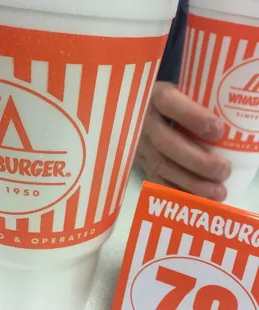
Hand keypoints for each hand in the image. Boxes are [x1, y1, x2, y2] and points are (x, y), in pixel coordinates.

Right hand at [135, 82, 230, 201]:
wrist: (136, 118)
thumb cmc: (169, 106)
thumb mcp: (179, 95)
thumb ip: (198, 102)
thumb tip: (237, 122)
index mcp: (154, 98)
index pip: (168, 102)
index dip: (192, 117)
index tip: (218, 130)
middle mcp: (144, 123)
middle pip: (165, 142)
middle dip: (196, 160)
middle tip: (223, 170)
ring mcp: (140, 147)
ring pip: (162, 167)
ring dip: (190, 183)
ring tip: (217, 192)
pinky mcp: (142, 165)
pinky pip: (156, 182)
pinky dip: (177, 193)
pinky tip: (197, 201)